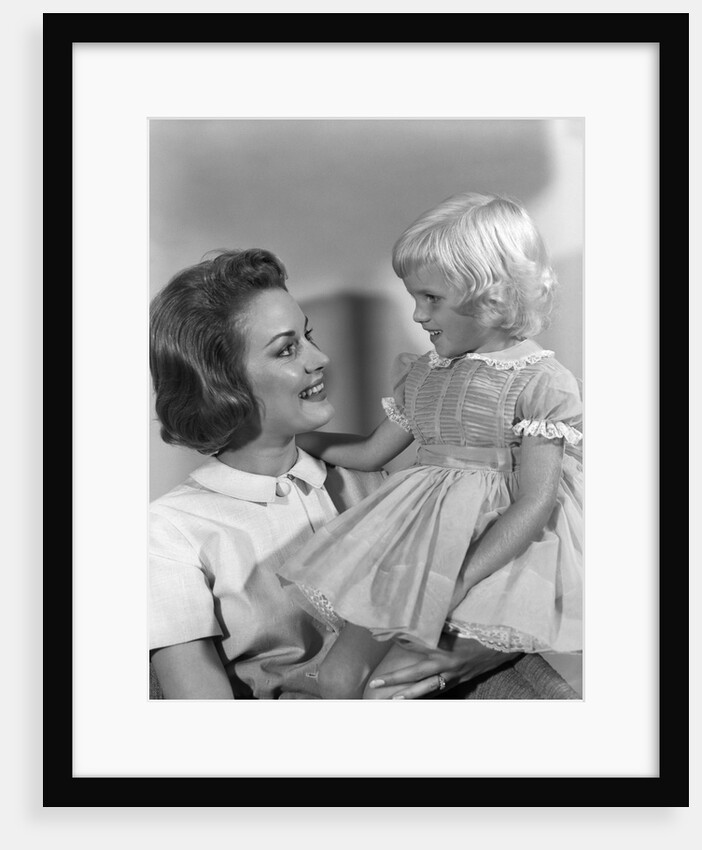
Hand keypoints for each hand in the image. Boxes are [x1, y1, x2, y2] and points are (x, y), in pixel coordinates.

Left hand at [366, 633, 519, 699]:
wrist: (501, 647)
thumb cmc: (478, 633)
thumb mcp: (457, 626)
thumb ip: (437, 626)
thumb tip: (419, 619)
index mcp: (443, 648)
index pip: (415, 647)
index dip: (398, 644)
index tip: (381, 641)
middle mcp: (445, 665)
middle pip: (415, 675)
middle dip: (394, 680)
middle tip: (375, 684)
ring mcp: (452, 676)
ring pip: (426, 689)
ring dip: (409, 695)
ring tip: (393, 700)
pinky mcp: (458, 682)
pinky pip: (439, 691)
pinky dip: (427, 696)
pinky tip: (414, 700)